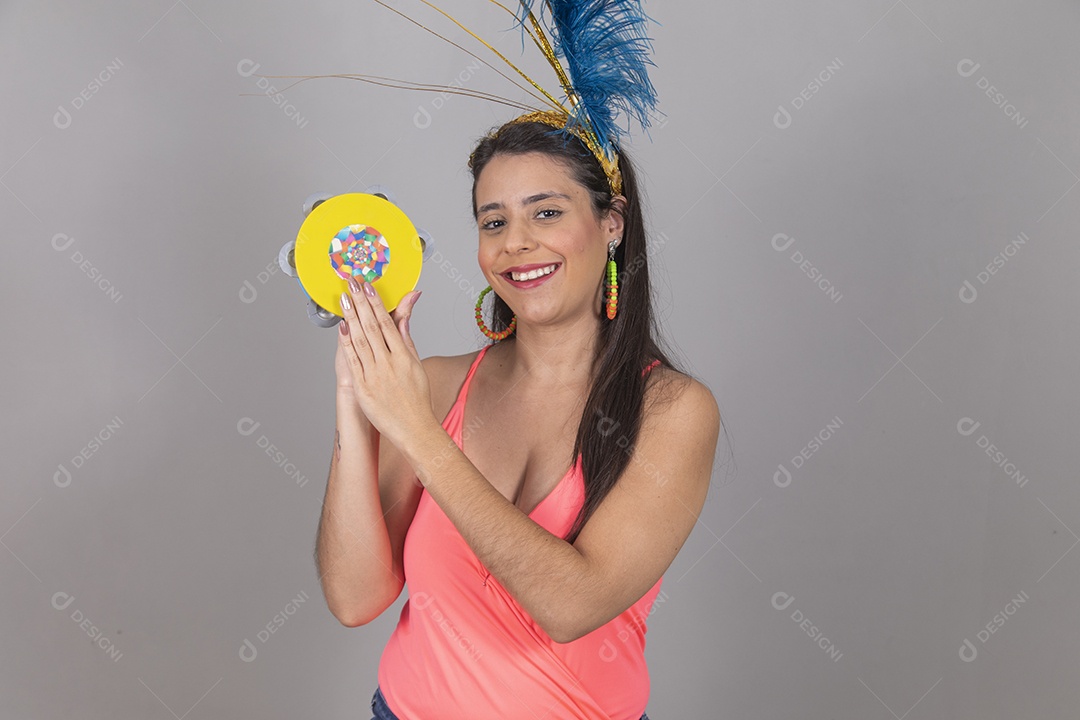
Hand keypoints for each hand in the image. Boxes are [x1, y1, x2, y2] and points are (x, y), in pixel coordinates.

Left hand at [336, 281, 430, 441]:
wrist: (413, 428)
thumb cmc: (416, 398)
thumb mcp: (416, 364)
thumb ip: (406, 339)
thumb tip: (403, 317)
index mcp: (404, 356)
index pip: (387, 322)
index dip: (376, 303)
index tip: (368, 286)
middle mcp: (389, 363)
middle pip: (372, 326)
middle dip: (360, 302)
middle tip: (352, 283)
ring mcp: (374, 375)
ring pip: (360, 340)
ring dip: (351, 316)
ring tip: (344, 298)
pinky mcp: (363, 387)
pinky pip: (353, 360)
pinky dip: (346, 343)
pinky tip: (342, 327)